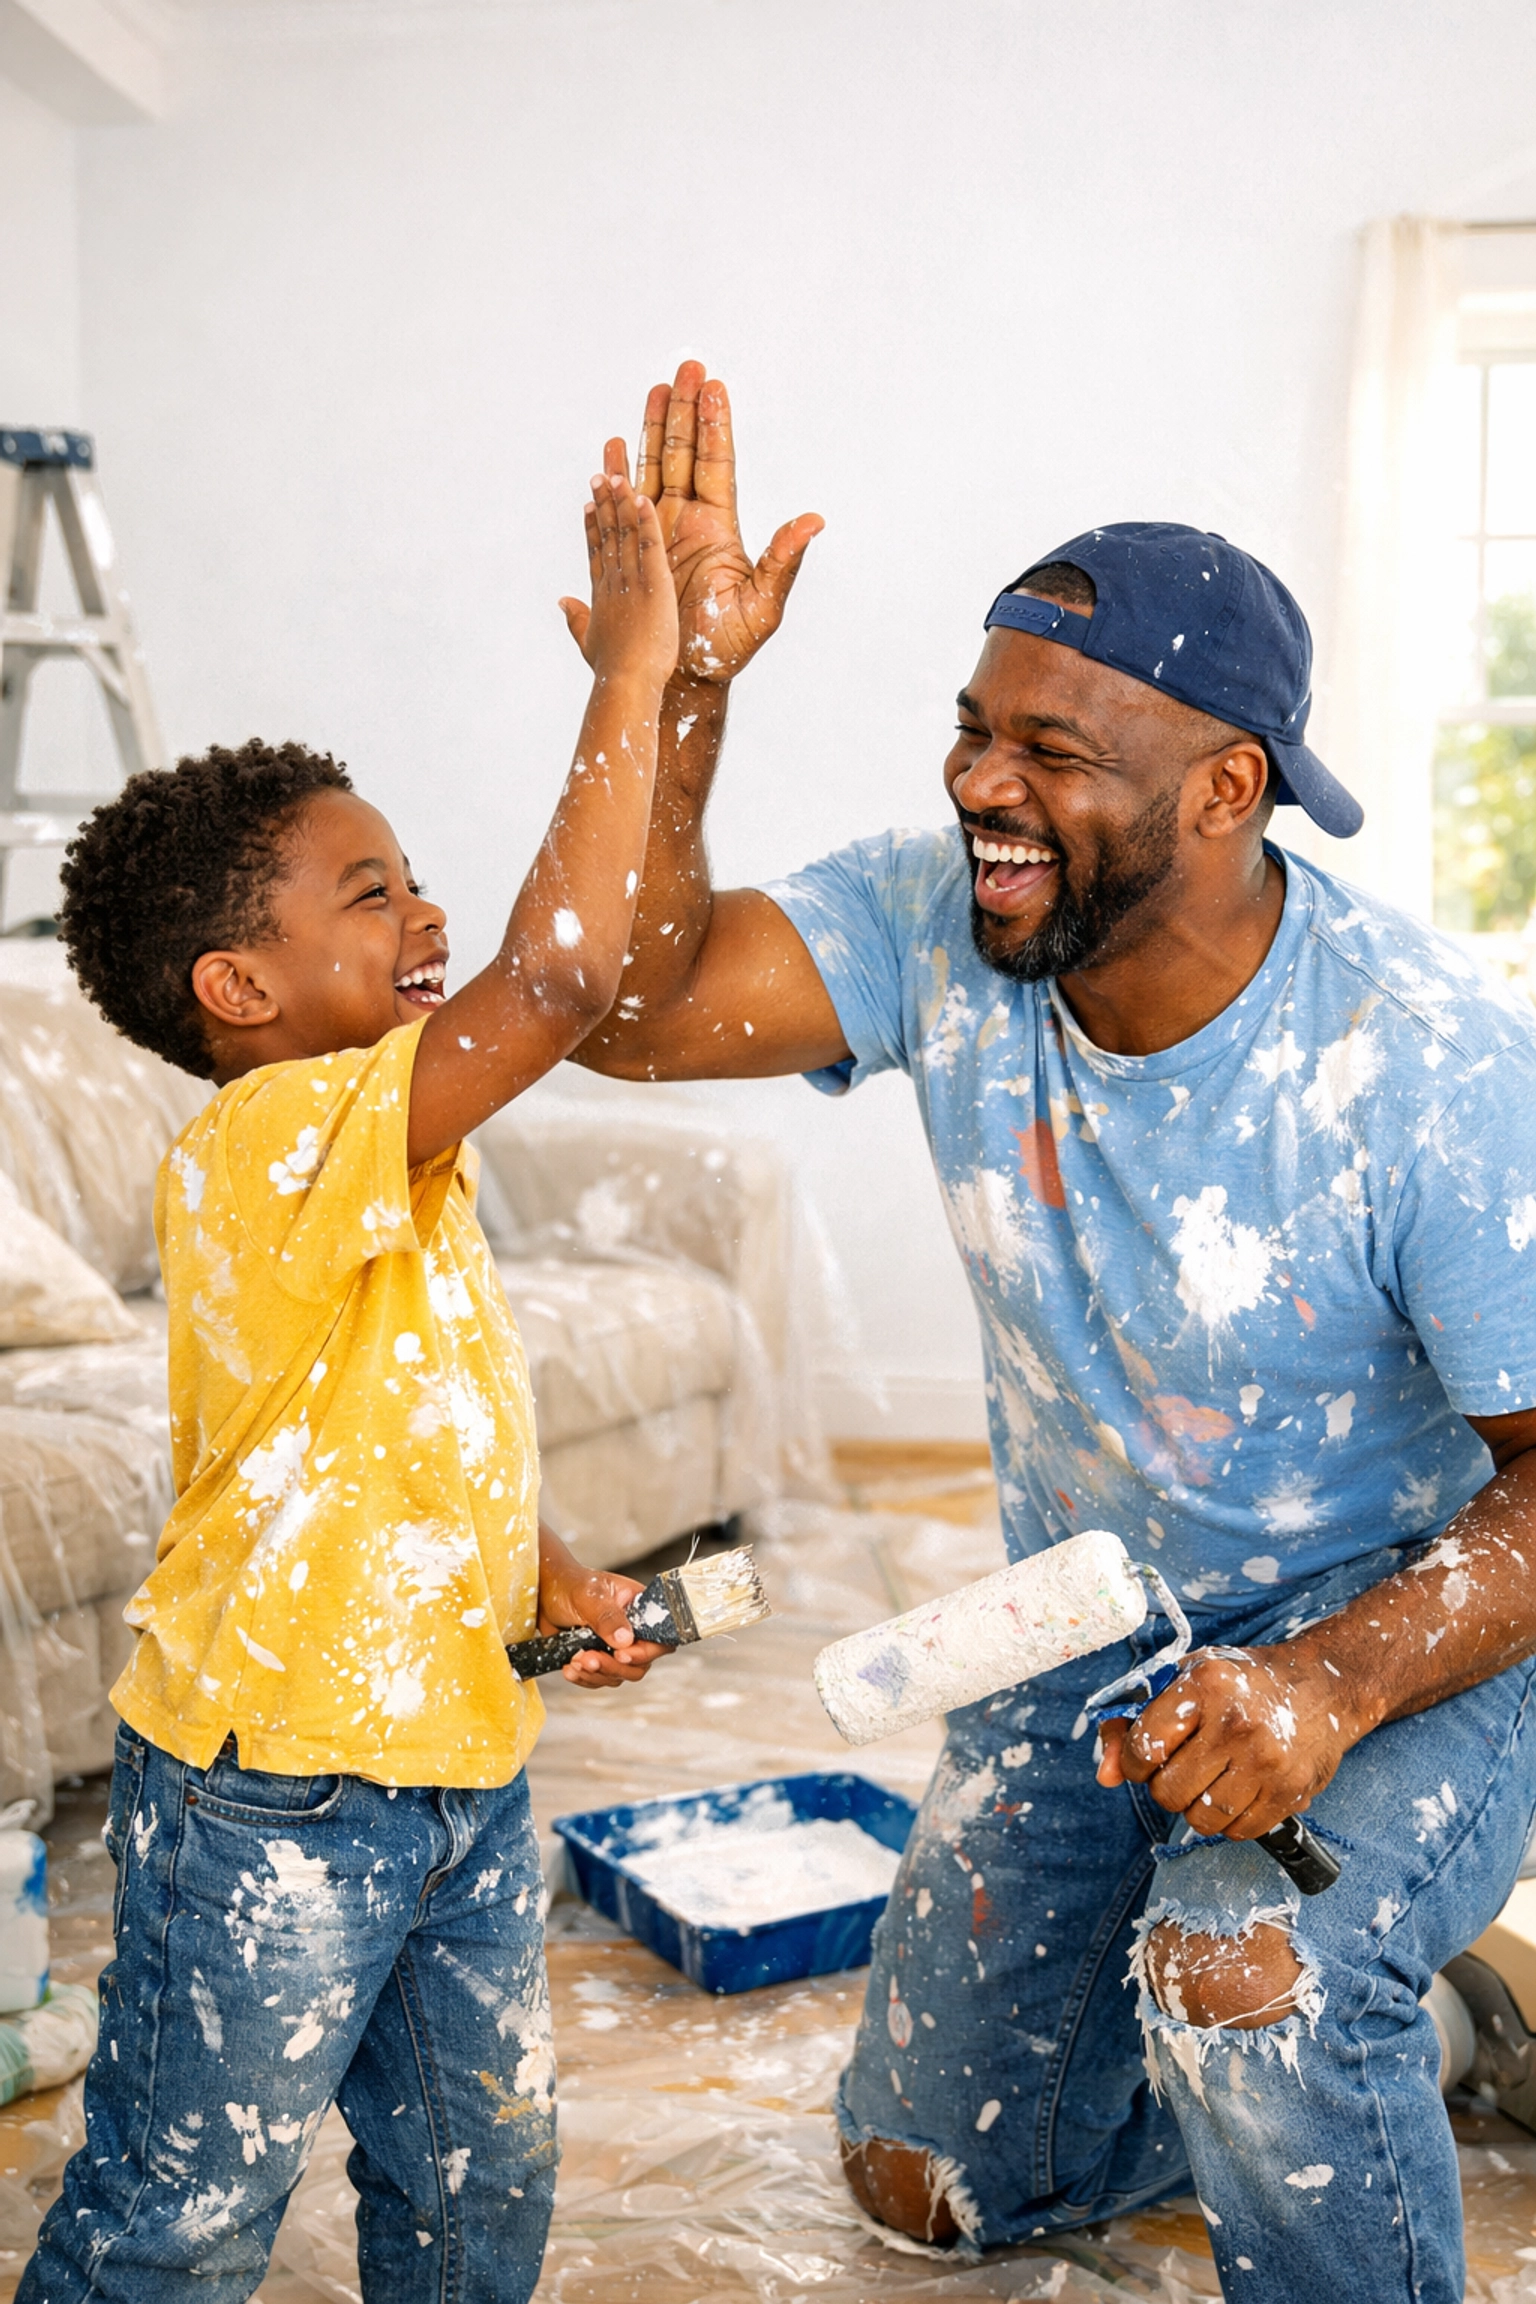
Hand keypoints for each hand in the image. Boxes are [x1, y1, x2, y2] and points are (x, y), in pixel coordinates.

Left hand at [536, 1542, 666, 1688]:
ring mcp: (615, 1645)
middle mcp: (632, 1629)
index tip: (620, 1654)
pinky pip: (600, 1678)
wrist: (543, 1594)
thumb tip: (625, 1640)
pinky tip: (570, 1667)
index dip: (645, 1652)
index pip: (658, 1637)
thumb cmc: (568, 1584)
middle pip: (640, 1664)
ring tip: (575, 1660)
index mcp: (639, 1607)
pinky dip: (585, 1678)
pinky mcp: (598, 1656)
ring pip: (619, 1674)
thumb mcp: (588, 1596)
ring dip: (596, 1674)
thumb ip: (607, 1616)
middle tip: (589, 1659)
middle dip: (613, 1667)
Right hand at [560, 362, 821, 684]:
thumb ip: (784, 561)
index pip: (717, 464)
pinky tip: (612, 445)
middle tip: (686, 366)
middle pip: (685, 452)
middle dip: (684, 410)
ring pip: (655, 467)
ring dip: (652, 428)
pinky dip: (617, 473)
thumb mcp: (764, 605)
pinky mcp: (635, 546)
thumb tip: (813, 520)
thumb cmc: (727, 647)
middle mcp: (689, 521)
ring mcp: (660, 531)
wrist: (685, 675)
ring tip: (654, 387)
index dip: (714, 426)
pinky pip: (623, 503)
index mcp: (719, 528)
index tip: (713, 386)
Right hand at [569, 468, 678, 695]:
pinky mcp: (654, 586)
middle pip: (608, 535)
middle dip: (604, 503)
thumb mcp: (589, 642)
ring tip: (615, 474)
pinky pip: (650, 547)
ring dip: (622, 502)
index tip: (588, 505)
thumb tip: (562, 602)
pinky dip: (647, 522)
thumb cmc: (612, 673)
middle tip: (599, 474)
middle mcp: (615, 583)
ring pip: (626, 534)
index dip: (592, 528)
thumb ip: (576, 619)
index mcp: (602, 597)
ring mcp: (633, 582)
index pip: (596, 554)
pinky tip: (643, 497)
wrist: (626, 683)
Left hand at [1095, 1646, 1355, 1838]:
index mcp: (1204, 1685)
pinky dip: (1229, 1821)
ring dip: (1196, 1808)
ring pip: (1200, 1821)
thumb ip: (1133, 1723)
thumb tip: (1105, 1776)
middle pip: (1168, 1792)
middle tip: (1185, 1766)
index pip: (1144, 1748)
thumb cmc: (1241, 1683)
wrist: (1324, 1687)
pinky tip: (1237, 1792)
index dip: (1136, 1761)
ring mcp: (1267, 1760)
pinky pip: (1238, 1833)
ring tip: (1210, 1780)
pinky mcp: (1291, 1791)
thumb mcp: (1185, 1680)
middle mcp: (1236, 1723)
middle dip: (1165, 1787)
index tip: (1150, 1755)